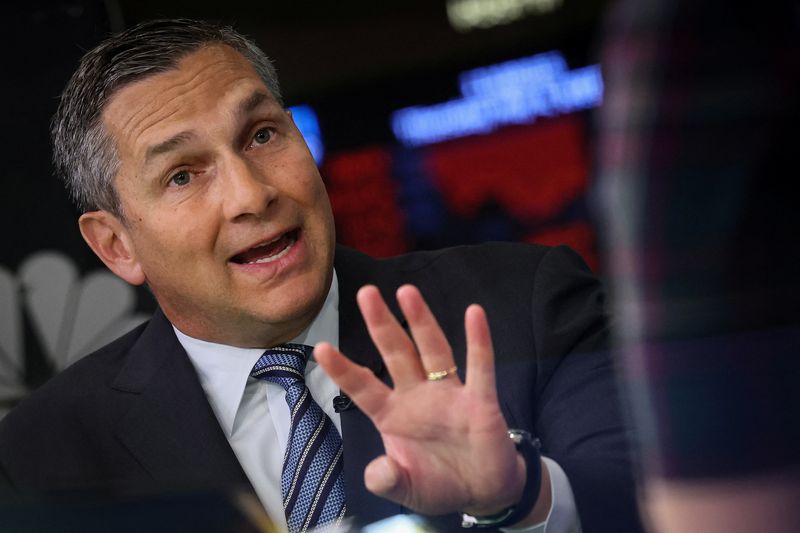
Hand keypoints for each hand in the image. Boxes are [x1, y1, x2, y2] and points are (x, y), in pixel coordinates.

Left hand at [314, 284, 525, 515]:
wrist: (483, 493)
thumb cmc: (438, 484)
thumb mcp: (405, 489)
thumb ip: (388, 480)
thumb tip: (376, 473)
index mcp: (393, 415)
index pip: (363, 386)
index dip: (343, 369)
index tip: (321, 348)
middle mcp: (418, 397)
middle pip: (396, 353)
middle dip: (381, 324)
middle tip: (365, 293)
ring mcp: (450, 395)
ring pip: (433, 350)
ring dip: (421, 321)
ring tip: (407, 293)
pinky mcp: (480, 401)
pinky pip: (480, 367)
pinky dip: (478, 341)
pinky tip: (474, 314)